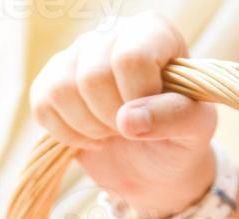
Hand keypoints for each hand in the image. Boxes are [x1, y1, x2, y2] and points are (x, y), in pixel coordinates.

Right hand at [30, 13, 216, 218]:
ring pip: (61, 89)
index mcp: (154, 32)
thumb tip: (128, 119)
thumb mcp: (195, 131)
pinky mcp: (50, 81)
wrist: (153, 166)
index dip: (139, 98)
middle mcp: (111, 33)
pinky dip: (68, 135)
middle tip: (131, 130)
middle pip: (93, 76)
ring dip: (90, 128)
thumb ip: (176, 117)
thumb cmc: (179, 139)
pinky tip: (92, 137)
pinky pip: (43, 106)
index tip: (153, 115)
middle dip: (112, 118)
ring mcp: (77, 55)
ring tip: (113, 132)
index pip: (130, 58)